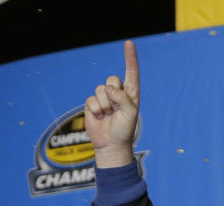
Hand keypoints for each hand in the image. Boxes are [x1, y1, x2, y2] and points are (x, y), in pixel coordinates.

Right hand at [84, 39, 139, 166]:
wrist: (111, 145)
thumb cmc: (124, 130)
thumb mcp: (130, 113)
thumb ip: (123, 98)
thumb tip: (109, 89)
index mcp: (131, 94)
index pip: (131, 73)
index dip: (130, 58)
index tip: (129, 43)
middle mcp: (118, 94)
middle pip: (112, 79)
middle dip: (113, 93)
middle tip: (116, 109)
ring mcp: (105, 98)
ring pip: (100, 89)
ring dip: (105, 104)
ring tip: (108, 115)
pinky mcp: (92, 104)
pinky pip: (91, 99)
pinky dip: (96, 109)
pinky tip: (100, 118)